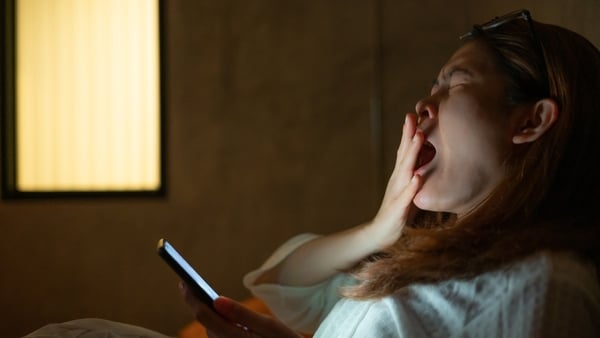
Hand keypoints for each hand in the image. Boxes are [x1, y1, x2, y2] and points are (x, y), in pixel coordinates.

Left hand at [180, 282, 301, 337]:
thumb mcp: (270, 326)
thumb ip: (242, 314)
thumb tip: (217, 300)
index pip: (206, 316)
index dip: (192, 297)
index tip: (183, 281)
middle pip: (205, 323)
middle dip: (195, 303)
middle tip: (186, 283)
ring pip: (211, 330)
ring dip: (204, 313)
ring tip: (196, 294)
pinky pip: (219, 336)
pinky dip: (214, 322)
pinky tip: (215, 311)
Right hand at [369, 113, 422, 248]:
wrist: (381, 235)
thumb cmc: (399, 212)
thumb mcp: (410, 190)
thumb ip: (417, 174)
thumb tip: (430, 159)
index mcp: (401, 176)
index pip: (405, 151)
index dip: (409, 133)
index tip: (415, 113)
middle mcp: (397, 181)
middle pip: (403, 155)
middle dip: (409, 136)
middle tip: (413, 117)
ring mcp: (396, 194)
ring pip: (405, 171)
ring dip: (411, 154)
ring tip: (418, 138)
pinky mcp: (398, 210)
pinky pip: (406, 197)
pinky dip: (412, 187)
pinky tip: (418, 178)